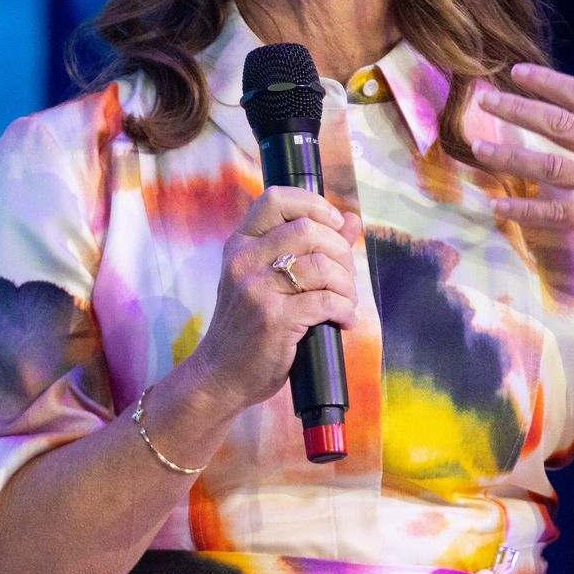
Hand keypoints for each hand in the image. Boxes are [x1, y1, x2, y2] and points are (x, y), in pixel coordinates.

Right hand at [186, 186, 361, 413]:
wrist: (221, 374)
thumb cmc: (248, 326)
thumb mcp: (266, 279)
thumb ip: (306, 247)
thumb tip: (352, 220)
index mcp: (240, 244)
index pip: (275, 199)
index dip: (314, 205)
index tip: (335, 224)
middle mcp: (244, 261)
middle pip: (308, 230)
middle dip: (340, 252)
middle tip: (345, 276)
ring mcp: (256, 289)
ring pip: (322, 266)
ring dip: (347, 285)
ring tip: (346, 302)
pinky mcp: (274, 319)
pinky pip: (326, 301)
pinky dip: (344, 310)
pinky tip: (343, 320)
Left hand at [470, 64, 573, 323]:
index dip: (549, 83)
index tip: (517, 72)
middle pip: (560, 125)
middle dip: (517, 110)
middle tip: (483, 100)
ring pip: (550, 168)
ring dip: (510, 158)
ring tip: (477, 149)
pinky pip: (557, 215)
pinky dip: (525, 212)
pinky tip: (498, 208)